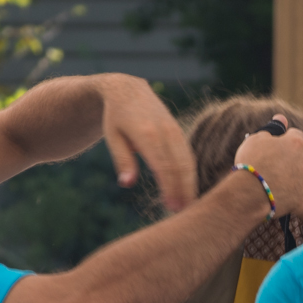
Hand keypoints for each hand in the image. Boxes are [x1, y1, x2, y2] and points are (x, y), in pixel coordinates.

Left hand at [100, 75, 196, 210]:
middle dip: (184, 190)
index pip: (163, 166)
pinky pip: (188, 156)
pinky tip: (188, 190)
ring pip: (188, 161)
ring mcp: (175, 131)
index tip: (171, 207)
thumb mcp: (113, 137)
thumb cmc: (117, 118)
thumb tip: (127, 184)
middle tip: (183, 212)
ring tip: (189, 206)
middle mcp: (166, 132)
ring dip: (190, 184)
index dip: (169, 188)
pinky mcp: (179, 133)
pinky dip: (190, 175)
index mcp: (148, 134)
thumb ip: (122, 160)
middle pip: (181, 166)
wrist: (128, 90)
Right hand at [233, 117, 302, 220]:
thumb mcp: (255, 139)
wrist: (248, 190)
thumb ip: (270, 129)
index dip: (290, 139)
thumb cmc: (250, 162)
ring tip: (301, 187)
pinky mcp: (299, 203)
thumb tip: (281, 118)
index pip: (298, 136)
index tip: (282, 143)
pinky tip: (298, 209)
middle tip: (301, 167)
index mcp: (293, 144)